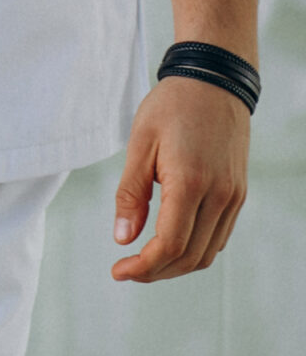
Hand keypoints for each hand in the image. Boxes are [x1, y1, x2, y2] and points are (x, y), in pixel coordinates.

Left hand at [112, 75, 250, 281]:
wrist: (214, 84)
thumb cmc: (172, 108)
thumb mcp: (139, 145)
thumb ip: (131, 194)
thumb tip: (122, 238)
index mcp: (191, 182)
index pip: (170, 244)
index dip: (143, 266)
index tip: (118, 272)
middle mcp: (220, 196)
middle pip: (190, 256)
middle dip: (156, 272)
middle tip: (126, 271)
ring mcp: (234, 197)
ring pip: (208, 252)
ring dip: (176, 266)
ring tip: (144, 262)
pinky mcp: (238, 194)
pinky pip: (219, 236)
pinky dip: (194, 250)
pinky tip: (169, 244)